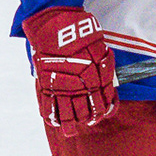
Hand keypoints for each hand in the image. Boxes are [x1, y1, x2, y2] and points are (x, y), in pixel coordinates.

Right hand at [21, 7, 117, 133]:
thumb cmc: (83, 36)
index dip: (101, 113)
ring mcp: (62, 87)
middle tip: (84, 121)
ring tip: (69, 129)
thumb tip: (109, 90)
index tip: (98, 115)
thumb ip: (105, 72)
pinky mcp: (46, 83)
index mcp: (97, 81)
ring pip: (67, 114)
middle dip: (85, 119)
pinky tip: (53, 121)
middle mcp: (80, 87)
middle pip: (84, 113)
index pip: (102, 106)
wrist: (60, 26)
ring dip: (69, 124)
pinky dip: (51, 116)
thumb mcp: (102, 52)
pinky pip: (47, 105)